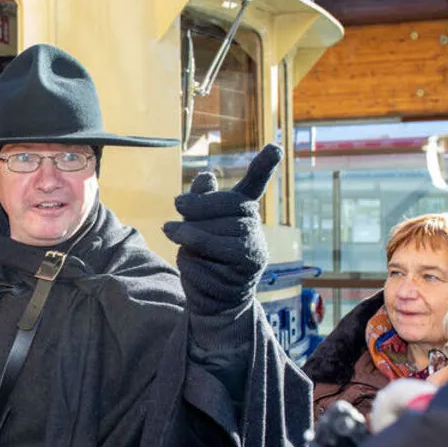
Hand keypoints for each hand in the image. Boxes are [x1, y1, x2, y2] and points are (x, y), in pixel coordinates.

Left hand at [162, 145, 280, 314]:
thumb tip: (206, 177)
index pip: (254, 185)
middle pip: (222, 209)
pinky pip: (203, 262)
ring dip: (185, 238)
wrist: (218, 299)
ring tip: (173, 235)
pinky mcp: (242, 274)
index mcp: (244, 210)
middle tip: (173, 213)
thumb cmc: (207, 253)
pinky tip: (194, 267)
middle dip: (193, 211)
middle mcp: (254, 229)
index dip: (264, 166)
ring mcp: (252, 252)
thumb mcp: (199, 223)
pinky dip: (189, 263)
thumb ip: (201, 200)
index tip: (274, 147)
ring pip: (208, 237)